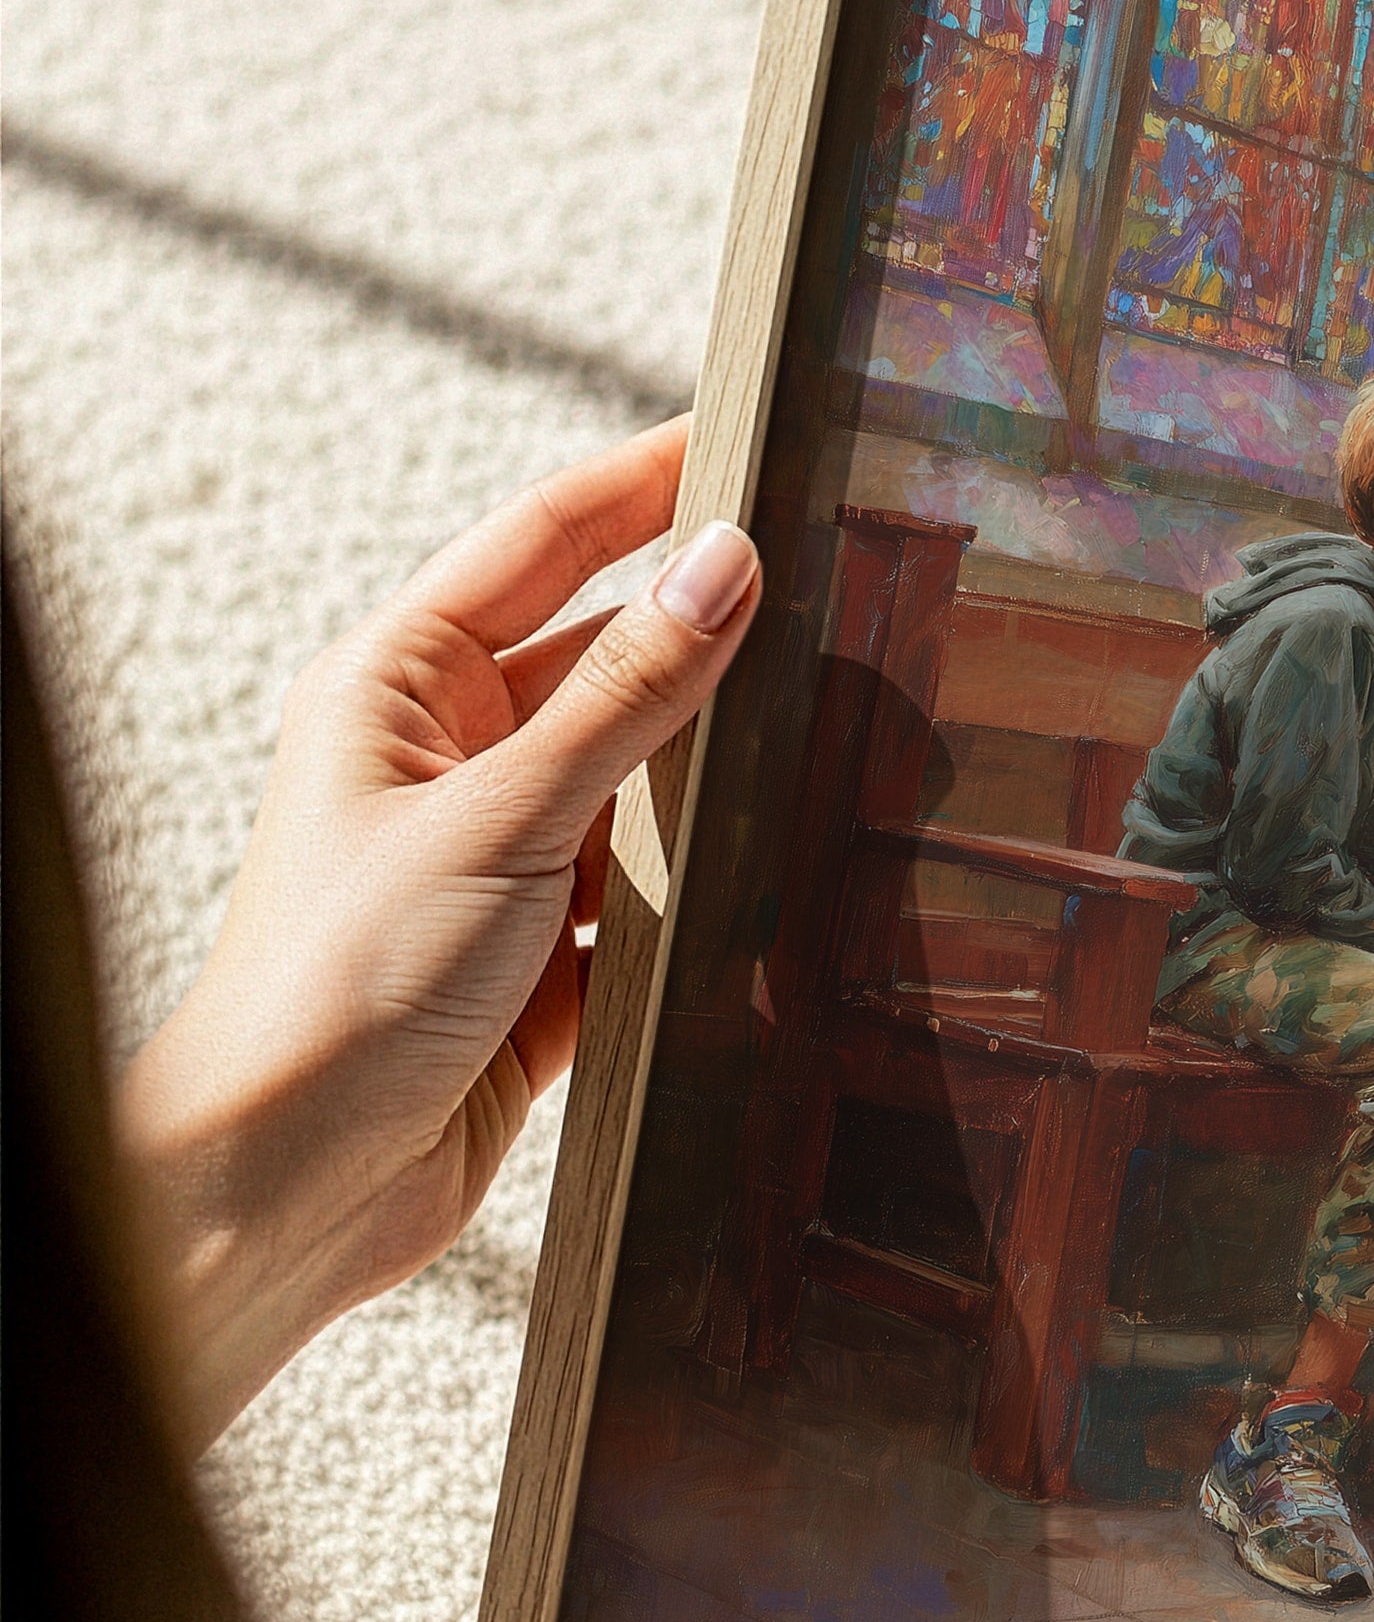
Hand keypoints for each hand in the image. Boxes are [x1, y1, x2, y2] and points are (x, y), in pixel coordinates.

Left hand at [113, 420, 762, 1451]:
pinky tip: (778, 867)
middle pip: (610, 655)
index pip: (547, 541)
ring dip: (720, 763)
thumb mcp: (501, 816)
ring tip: (831, 718)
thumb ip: (628, 695)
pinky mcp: (552, 957)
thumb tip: (725, 568)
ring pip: (647, 777)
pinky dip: (712, 883)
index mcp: (400, 687)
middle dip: (711, 625)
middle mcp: (450, 759)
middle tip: (832, 574)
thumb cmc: (331, 992)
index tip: (746, 433)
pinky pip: (658, 892)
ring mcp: (505, 858)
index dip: (648, 481)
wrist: (293, 1188)